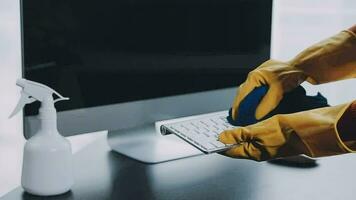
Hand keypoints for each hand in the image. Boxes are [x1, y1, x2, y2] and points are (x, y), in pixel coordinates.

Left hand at [220, 103, 354, 160]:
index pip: (230, 151)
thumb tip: (223, 137)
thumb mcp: (258, 131)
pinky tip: (241, 122)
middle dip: (225, 138)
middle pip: (236, 145)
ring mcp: (264, 145)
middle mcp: (258, 151)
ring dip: (234, 133)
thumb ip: (239, 134)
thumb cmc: (285, 132)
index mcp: (254, 153)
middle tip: (215, 129)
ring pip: (244, 139)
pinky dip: (244, 129)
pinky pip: (253, 134)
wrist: (307, 129)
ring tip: (225, 124)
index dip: (219, 145)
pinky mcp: (270, 138)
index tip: (209, 139)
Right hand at [231, 60, 304, 119]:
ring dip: (250, 101)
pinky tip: (259, 104)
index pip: (242, 93)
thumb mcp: (278, 90)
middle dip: (241, 104)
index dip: (237, 106)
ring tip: (248, 113)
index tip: (235, 117)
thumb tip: (257, 115)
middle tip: (239, 117)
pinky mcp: (268, 77)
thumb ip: (267, 103)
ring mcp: (261, 75)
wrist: (303, 66)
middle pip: (245, 92)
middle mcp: (255, 75)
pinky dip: (257, 97)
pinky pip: (258, 89)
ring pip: (251, 90)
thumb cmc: (291, 75)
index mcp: (254, 76)